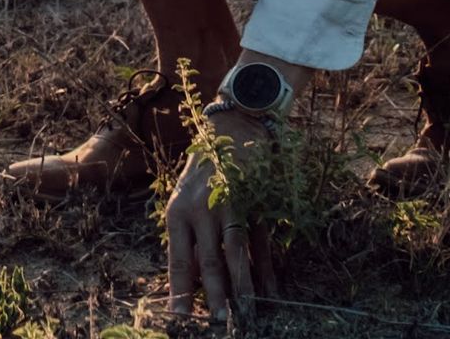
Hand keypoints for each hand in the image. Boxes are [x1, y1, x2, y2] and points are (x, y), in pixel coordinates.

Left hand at [165, 127, 268, 326]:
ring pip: (238, 253)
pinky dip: (265, 268)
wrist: (233, 130)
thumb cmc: (203, 172)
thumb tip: (192, 281)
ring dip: (243, 286)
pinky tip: (270, 289)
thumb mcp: (184, 202)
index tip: (180, 317)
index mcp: (179, 213)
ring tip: (247, 313)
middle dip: (216, 296)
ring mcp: (233, 205)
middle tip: (219, 323)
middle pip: (210, 261)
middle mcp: (203, 210)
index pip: (179, 260)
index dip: (180, 290)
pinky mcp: (257, 201)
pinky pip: (261, 241)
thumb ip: (189, 239)